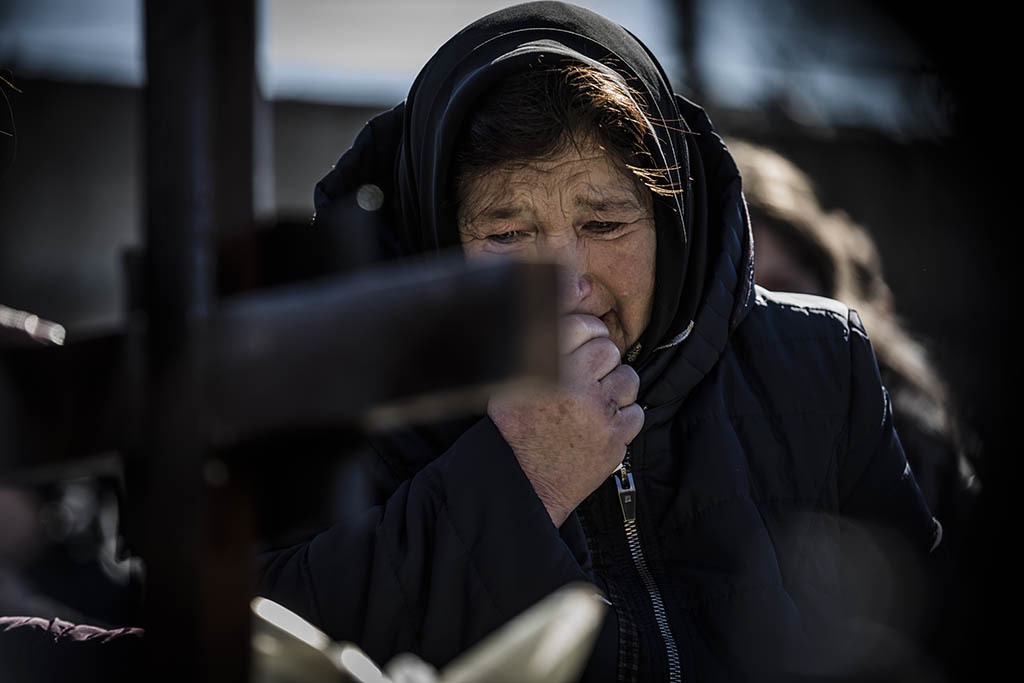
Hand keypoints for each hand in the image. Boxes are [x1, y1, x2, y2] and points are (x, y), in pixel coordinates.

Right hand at [488, 313, 643, 525]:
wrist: (523, 483)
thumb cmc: (516, 427)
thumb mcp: (513, 376)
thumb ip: (539, 338)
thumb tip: (574, 292)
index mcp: (542, 365)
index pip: (582, 326)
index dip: (588, 332)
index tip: (586, 345)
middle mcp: (571, 384)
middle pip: (608, 349)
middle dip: (603, 362)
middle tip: (588, 380)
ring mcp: (596, 411)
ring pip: (628, 379)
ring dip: (615, 390)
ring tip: (594, 406)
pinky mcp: (614, 438)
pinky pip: (636, 413)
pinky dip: (623, 421)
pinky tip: (600, 428)